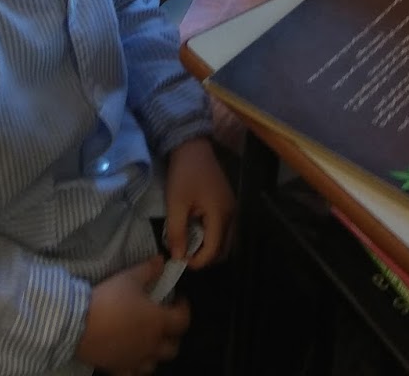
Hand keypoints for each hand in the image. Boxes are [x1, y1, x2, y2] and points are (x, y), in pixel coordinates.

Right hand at [75, 256, 190, 375]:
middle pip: (173, 347)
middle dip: (172, 334)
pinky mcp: (119, 369)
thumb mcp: (129, 278)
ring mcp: (136, 360)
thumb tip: (161, 261)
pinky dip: (135, 366)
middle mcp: (151, 345)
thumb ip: (148, 270)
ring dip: (155, 353)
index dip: (184, 308)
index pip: (183, 320)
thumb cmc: (108, 300)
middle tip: (164, 322)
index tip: (178, 299)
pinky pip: (133, 373)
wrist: (78, 324)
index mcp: (158, 322)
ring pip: (155, 363)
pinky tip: (130, 357)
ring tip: (147, 341)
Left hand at [164, 138, 234, 267]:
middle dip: (205, 257)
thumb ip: (177, 232)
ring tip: (189, 245)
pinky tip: (196, 231)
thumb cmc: (183, 174)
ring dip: (210, 248)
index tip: (179, 261)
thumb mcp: (175, 203)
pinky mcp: (229, 203)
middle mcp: (232, 214)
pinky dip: (213, 237)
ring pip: (226, 241)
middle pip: (224, 250)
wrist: (192, 147)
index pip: (213, 250)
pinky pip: (225, 229)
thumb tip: (178, 257)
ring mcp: (232, 208)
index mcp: (220, 215)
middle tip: (185, 255)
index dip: (197, 261)